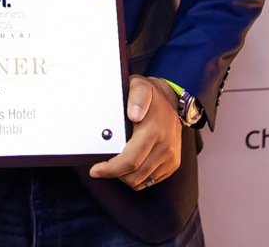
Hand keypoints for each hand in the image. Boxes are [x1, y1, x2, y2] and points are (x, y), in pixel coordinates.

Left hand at [88, 75, 181, 189]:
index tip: (95, 170)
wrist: (173, 101)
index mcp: (154, 131)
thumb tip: (134, 114)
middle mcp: (165, 147)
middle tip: (103, 166)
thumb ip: (136, 98)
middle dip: (114, 174)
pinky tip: (131, 163)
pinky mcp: (172, 164)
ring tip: (117, 163)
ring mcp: (170, 157)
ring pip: (142, 181)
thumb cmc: (151, 96)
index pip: (130, 160)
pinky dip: (138, 176)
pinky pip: (151, 180)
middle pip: (134, 176)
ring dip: (126, 176)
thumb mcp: (140, 87)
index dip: (110, 169)